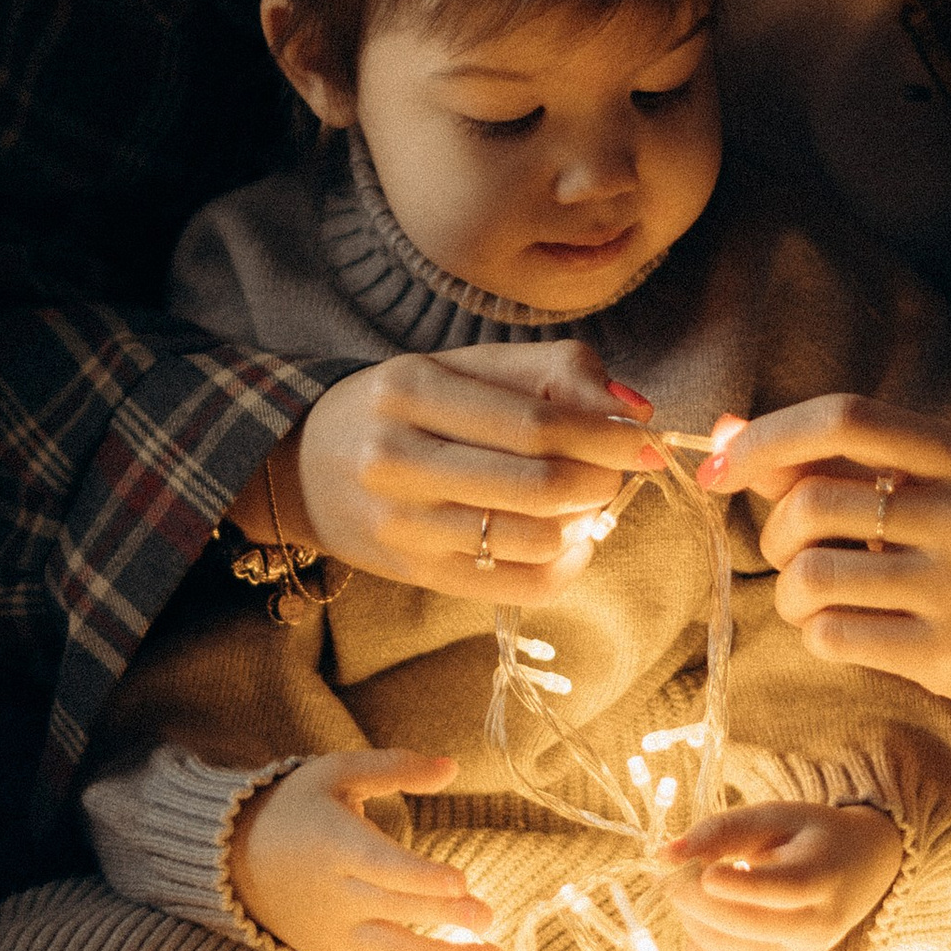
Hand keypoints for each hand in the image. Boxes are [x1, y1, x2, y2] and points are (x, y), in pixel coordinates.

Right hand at [226, 748, 507, 950]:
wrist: (239, 861)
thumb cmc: (297, 808)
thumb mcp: (336, 773)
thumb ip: (394, 768)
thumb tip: (452, 767)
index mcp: (334, 846)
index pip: (380, 868)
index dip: (420, 878)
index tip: (461, 883)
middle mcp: (336, 897)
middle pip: (395, 914)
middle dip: (445, 919)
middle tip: (489, 919)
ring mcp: (339, 936)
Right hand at [239, 340, 664, 605]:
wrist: (304, 463)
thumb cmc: (400, 407)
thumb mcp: (459, 365)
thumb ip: (550, 372)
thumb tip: (635, 411)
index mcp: (411, 390)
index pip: (536, 424)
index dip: (606, 437)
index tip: (645, 442)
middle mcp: (397, 459)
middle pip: (539, 485)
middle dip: (601, 481)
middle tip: (616, 473)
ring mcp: (402, 526)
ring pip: (533, 540)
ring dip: (585, 524)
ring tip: (588, 502)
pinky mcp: (414, 573)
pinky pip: (516, 586)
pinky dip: (564, 567)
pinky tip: (570, 541)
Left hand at [660, 800, 903, 950]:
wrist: (861, 870)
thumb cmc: (812, 836)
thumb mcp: (775, 816)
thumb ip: (721, 829)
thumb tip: (664, 855)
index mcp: (821, 880)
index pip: (776, 892)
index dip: (732, 885)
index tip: (701, 869)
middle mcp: (813, 929)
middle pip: (737, 924)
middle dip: (690, 895)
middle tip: (678, 868)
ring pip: (719, 950)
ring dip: (691, 917)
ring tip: (700, 889)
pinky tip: (708, 922)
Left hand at [716, 396, 950, 703]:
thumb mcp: (928, 477)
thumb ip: (832, 457)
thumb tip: (723, 434)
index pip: (846, 419)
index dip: (766, 438)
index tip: (720, 465)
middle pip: (811, 505)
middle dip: (775, 531)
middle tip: (793, 549)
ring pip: (810, 578)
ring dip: (791, 589)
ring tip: (820, 593)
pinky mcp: (947, 656)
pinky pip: (831, 636)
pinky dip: (816, 632)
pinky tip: (846, 627)